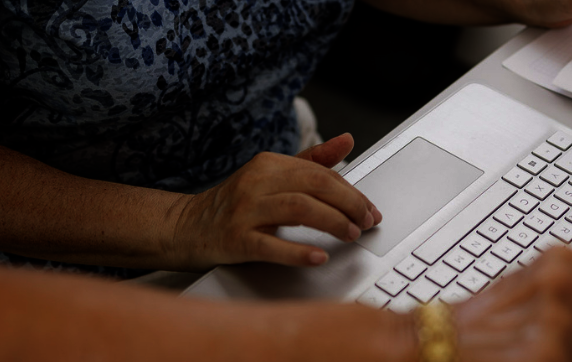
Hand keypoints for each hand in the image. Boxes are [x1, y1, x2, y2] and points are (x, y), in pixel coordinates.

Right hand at [166, 134, 381, 270]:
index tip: (371, 209)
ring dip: (332, 222)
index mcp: (269, 164)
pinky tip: (318, 256)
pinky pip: (270, 245)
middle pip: (314, 186)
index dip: (352, 192)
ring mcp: (245, 211)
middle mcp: (257, 183)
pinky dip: (297, 252)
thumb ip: (311, 160)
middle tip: (366, 222)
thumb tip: (347, 140)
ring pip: (298, 209)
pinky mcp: (235, 239)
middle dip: (349, 204)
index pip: (321, 173)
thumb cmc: (236, 203)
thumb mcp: (271, 176)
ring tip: (351, 234)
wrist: (187, 227)